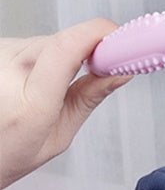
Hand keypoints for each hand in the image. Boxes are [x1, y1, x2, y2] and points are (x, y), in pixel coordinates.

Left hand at [0, 19, 131, 189]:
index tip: (126, 41)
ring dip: (63, 54)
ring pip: (50, 40)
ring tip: (51, 85)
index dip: (102, 35)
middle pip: (65, 41)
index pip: (68, 47)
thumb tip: (121, 71)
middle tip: (104, 65)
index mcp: (28, 105)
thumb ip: (89, 99)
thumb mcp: (56, 138)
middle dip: (90, 50)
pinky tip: (31, 79)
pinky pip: (33, 42)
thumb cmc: (3, 154)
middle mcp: (5, 74)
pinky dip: (43, 56)